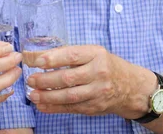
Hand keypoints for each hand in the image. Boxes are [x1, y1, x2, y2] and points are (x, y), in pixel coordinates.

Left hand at [25, 45, 152, 118]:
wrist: (131, 87)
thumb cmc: (106, 65)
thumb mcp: (93, 53)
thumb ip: (70, 54)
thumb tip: (39, 56)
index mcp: (96, 54)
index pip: (72, 56)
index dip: (53, 58)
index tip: (36, 61)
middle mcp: (98, 73)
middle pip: (68, 78)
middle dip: (46, 80)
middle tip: (30, 80)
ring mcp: (98, 91)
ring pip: (69, 95)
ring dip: (48, 96)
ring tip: (33, 94)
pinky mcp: (94, 106)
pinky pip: (71, 108)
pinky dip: (54, 107)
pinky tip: (42, 105)